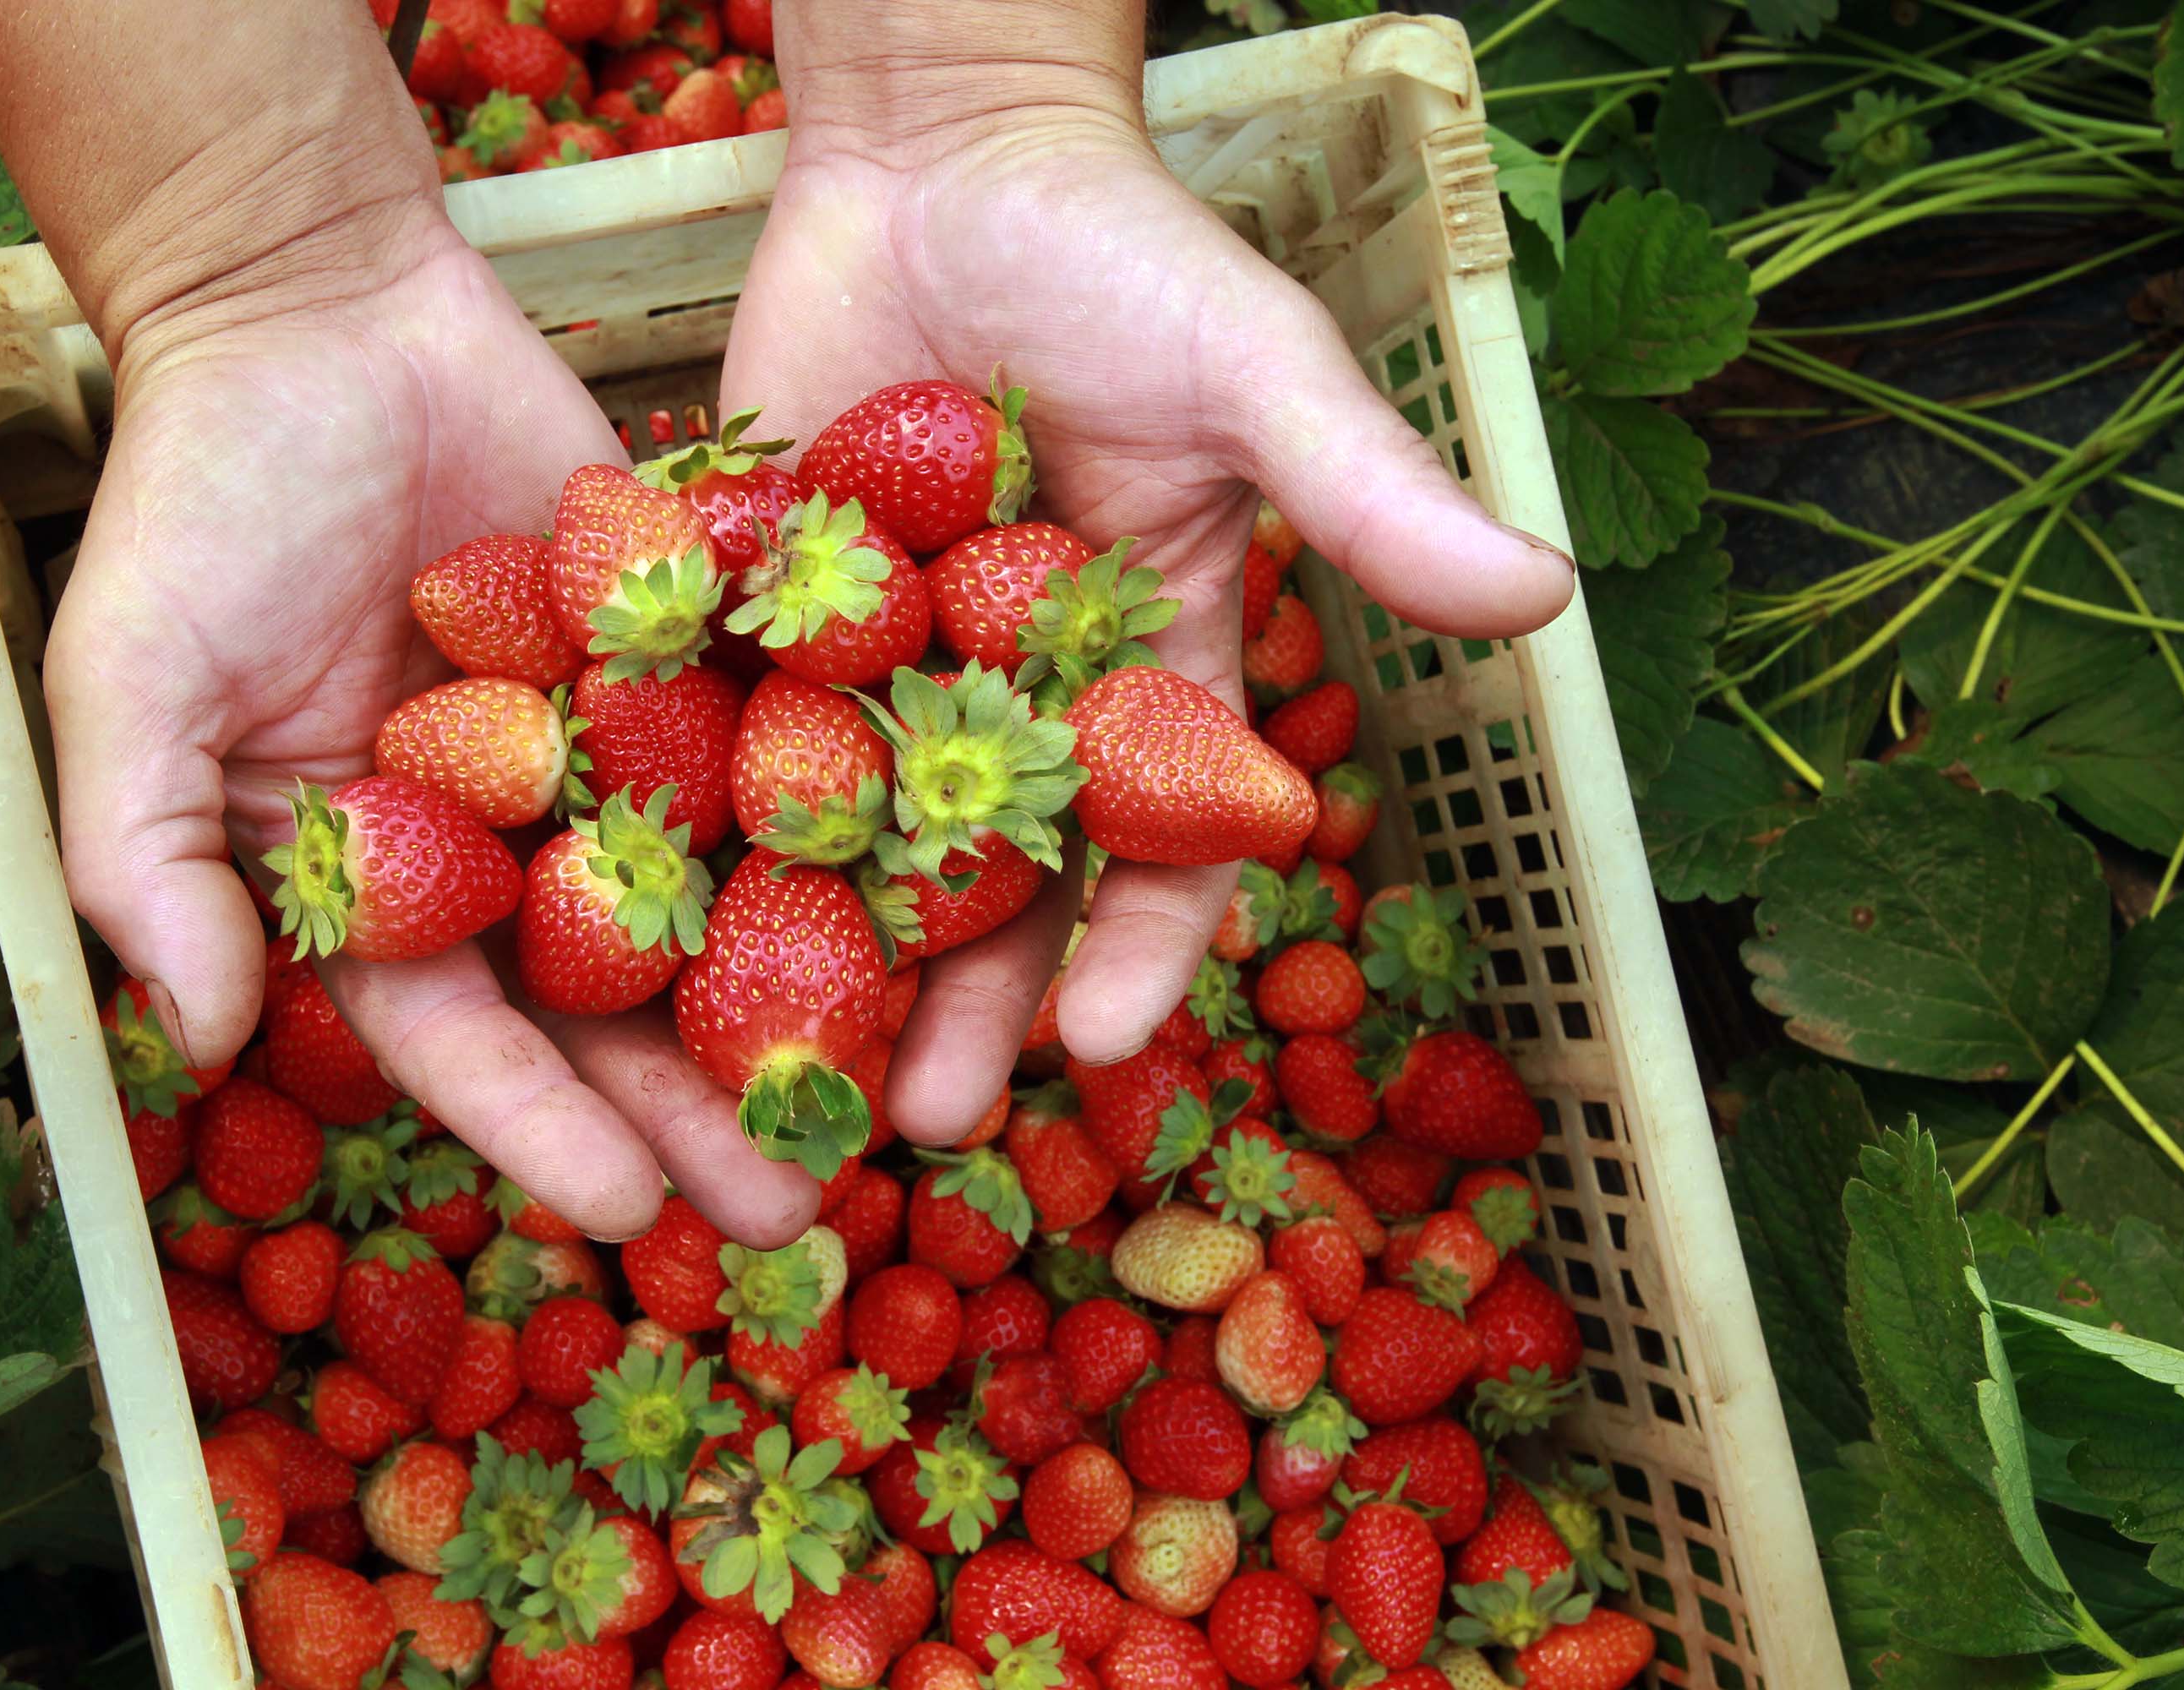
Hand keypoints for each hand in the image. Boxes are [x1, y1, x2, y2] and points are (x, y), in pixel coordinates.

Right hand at [47, 196, 818, 1247]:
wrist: (322, 306)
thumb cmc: (199, 497)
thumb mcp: (130, 680)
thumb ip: (144, 860)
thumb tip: (200, 1038)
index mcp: (388, 881)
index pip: (466, 1036)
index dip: (541, 1129)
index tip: (624, 1213)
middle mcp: (513, 842)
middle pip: (620, 1005)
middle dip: (700, 1109)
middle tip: (798, 1214)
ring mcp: (617, 752)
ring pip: (723, 902)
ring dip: (804, 1002)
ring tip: (897, 1100)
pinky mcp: (701, 656)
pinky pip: (784, 751)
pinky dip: (854, 824)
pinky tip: (943, 905)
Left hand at [723, 7, 1577, 1142]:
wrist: (941, 147)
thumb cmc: (1124, 252)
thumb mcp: (1256, 369)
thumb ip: (1369, 492)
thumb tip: (1551, 597)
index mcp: (1147, 678)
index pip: (1161, 846)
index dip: (1142, 948)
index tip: (1106, 1038)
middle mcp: (1012, 704)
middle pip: (992, 890)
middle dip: (963, 1005)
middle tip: (912, 1120)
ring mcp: (876, 674)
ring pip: (846, 851)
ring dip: (814, 963)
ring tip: (768, 1076)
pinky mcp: (757, 626)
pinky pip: (720, 743)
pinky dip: (686, 830)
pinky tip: (632, 924)